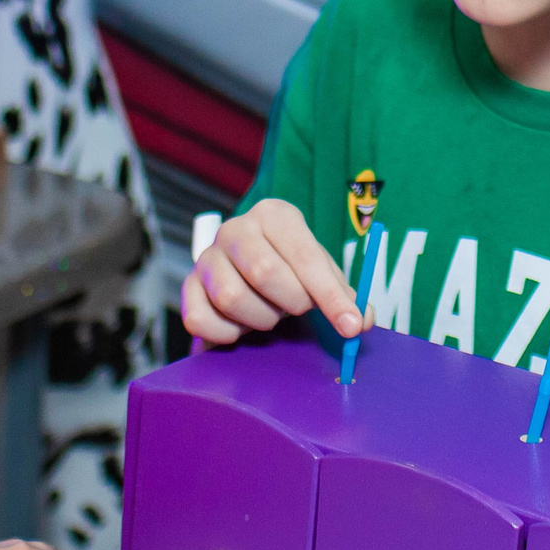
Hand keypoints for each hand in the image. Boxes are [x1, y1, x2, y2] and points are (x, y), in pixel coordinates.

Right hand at [180, 198, 366, 344]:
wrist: (247, 271)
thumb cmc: (291, 270)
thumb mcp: (320, 273)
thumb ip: (343, 296)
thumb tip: (361, 320)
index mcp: (274, 216)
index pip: (304, 255)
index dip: (329, 294)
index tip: (351, 325)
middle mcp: (235, 229)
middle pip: (264, 272)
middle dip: (290, 302)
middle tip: (298, 310)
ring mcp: (206, 257)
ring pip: (232, 298)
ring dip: (260, 318)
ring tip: (270, 313)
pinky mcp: (187, 287)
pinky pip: (200, 319)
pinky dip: (226, 333)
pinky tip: (242, 328)